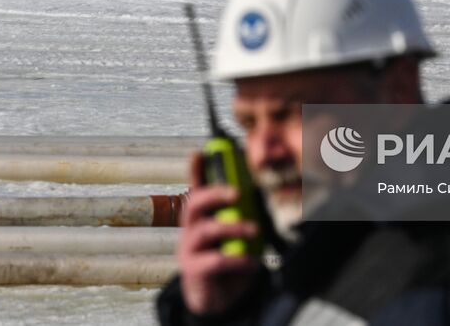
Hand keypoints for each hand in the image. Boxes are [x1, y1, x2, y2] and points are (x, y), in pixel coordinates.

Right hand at [177, 152, 260, 315]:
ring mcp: (188, 249)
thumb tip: (261, 191)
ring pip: (206, 230)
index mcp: (200, 217)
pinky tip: (252, 261)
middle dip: (214, 193)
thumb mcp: (235, 234)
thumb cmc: (227, 259)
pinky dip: (237, 260)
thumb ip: (241, 214)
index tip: (200, 151)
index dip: (195, 170)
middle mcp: (190, 229)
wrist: (217, 298)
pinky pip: (215, 261)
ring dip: (233, 227)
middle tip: (237, 192)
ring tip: (255, 230)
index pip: (196, 188)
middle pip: (194, 203)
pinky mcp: (194, 270)